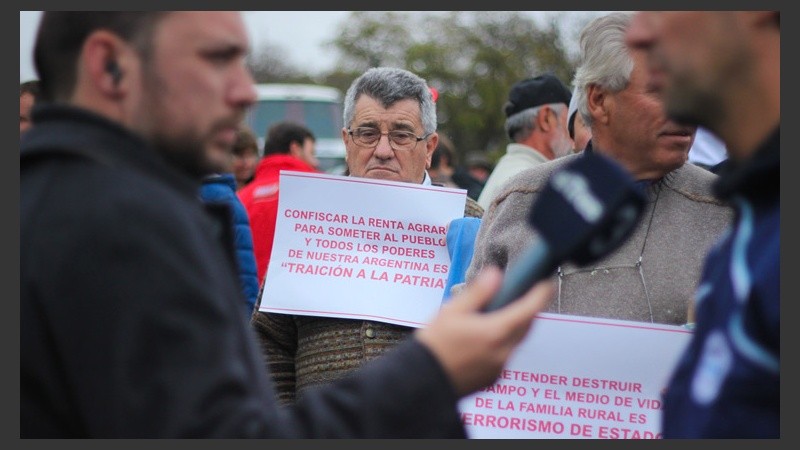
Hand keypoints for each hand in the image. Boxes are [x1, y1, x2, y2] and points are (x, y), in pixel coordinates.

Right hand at [415, 266, 553, 396]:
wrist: (421, 380)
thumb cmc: (433, 345)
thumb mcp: (452, 311)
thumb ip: (478, 292)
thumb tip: (495, 274)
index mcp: (495, 332)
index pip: (529, 310)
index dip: (541, 294)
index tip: (545, 283)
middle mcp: (502, 352)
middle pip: (526, 327)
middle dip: (528, 310)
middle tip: (522, 296)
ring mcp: (499, 368)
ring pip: (516, 342)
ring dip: (514, 328)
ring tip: (496, 316)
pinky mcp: (492, 379)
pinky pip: (504, 356)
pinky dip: (501, 344)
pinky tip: (483, 339)